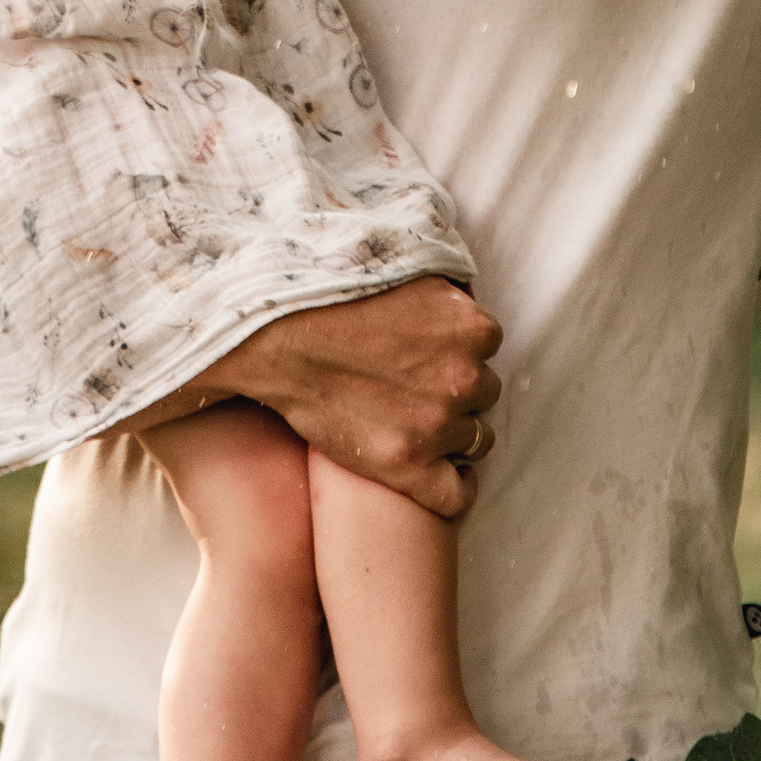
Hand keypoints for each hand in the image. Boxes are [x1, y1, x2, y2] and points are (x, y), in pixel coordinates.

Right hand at [203, 280, 502, 519]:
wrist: (274, 335)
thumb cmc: (329, 293)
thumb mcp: (404, 266)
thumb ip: (445, 286)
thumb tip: (463, 292)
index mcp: (473, 328)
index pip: (486, 347)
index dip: (455, 351)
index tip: (426, 352)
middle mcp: (465, 378)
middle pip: (483, 394)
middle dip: (454, 391)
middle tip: (411, 386)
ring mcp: (438, 426)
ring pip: (474, 441)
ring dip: (450, 434)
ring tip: (410, 423)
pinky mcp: (407, 466)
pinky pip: (457, 495)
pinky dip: (452, 488)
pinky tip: (431, 473)